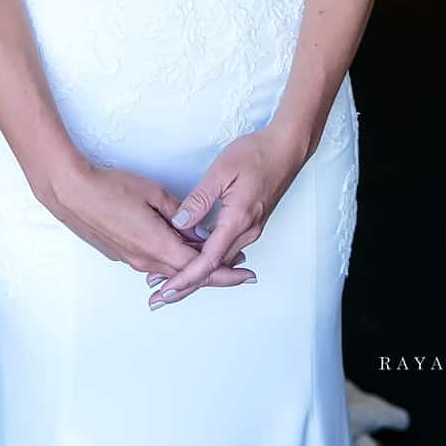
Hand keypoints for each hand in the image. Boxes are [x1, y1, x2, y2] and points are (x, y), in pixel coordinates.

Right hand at [47, 160, 257, 296]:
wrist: (72, 192)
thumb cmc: (112, 187)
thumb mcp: (153, 192)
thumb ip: (179, 211)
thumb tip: (195, 227)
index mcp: (158, 245)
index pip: (200, 266)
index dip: (225, 271)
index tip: (246, 273)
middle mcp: (146, 259)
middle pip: (188, 274)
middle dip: (216, 273)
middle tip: (241, 270)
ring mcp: (132, 258)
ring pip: (170, 269)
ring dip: (193, 267)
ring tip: (217, 259)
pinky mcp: (122, 253)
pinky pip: (155, 263)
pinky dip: (174, 261)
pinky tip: (182, 250)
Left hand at [146, 127, 305, 309]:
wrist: (286, 149)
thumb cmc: (256, 154)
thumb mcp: (221, 172)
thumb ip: (199, 200)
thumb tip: (179, 223)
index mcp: (238, 220)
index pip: (208, 260)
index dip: (185, 278)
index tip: (166, 291)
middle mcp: (247, 232)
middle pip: (213, 268)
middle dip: (186, 283)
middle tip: (159, 296)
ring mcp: (252, 230)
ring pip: (221, 260)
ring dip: (196, 272)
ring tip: (169, 280)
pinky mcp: (252, 224)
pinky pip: (228, 249)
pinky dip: (209, 259)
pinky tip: (194, 259)